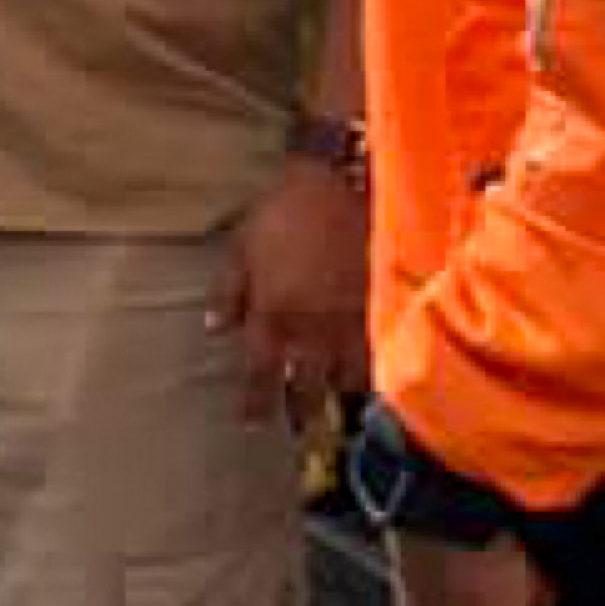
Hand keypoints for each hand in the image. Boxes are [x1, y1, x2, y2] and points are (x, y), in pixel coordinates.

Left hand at [209, 155, 372, 421]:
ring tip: (338, 400)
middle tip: (298, 425)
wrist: (347, 180)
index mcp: (272, 317)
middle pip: (307, 391)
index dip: (254, 404)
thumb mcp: (243, 245)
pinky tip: (375, 370)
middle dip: (301, 411)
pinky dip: (376, 367)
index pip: (260, 378)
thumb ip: (229, 290)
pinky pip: (382, 353)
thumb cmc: (288, 208)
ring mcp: (354, 325)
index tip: (250, 422)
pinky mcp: (387, 311)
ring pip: (350, 380)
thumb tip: (216, 328)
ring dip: (341, 392)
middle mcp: (313, 332)